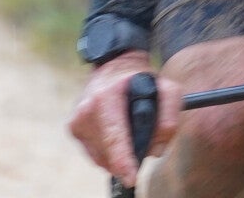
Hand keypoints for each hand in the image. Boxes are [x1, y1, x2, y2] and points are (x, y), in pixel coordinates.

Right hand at [67, 51, 181, 185]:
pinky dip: (108, 152)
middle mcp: (87, 108)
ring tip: (128, 132)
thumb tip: (157, 149)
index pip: (115, 136)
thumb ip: (170, 116)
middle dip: (127, 158)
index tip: (131, 177)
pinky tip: (115, 134)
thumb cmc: (140, 80)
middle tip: (142, 143)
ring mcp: (77, 119)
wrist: (113, 65)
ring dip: (117, 156)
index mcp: (107, 97)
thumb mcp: (166, 88)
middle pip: (109, 152)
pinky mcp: (73, 128)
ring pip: (101, 158)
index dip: (123, 160)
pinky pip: (94, 154)